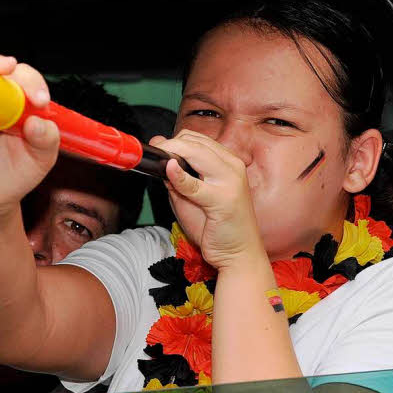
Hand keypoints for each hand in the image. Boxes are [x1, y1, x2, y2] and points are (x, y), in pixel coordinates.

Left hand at [150, 130, 264, 270]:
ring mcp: (230, 181)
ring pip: (196, 153)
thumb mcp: (192, 197)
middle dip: (169, 144)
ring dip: (173, 153)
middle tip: (154, 154)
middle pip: (194, 142)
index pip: (197, 138)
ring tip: (159, 162)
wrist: (239, 254)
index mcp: (228, 162)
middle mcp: (232, 166)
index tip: (156, 146)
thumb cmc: (216, 227)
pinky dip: (179, 177)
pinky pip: (195, 184)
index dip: (173, 139)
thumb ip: (178, 177)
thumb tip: (161, 158)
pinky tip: (169, 171)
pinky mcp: (224, 200)